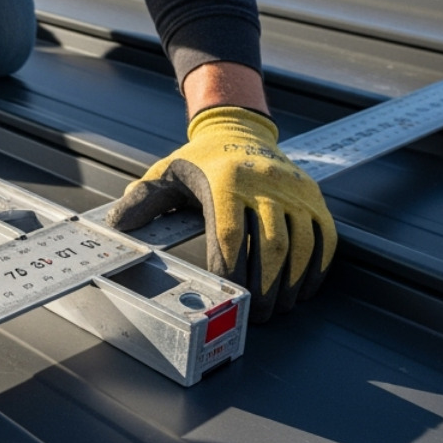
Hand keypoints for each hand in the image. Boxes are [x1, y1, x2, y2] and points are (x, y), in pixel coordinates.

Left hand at [105, 107, 335, 321]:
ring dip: (292, 282)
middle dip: (265, 286)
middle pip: (272, 244)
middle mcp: (265, 184)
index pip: (229, 232)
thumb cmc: (201, 161)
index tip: (228, 293)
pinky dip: (317, 266)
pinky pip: (324, 236)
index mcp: (226, 181)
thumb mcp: (167, 172)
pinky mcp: (313, 196)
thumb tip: (117, 225)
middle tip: (257, 314)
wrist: (239, 129)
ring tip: (279, 307)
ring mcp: (294, 191)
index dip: (230, 267)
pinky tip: (303, 288)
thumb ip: (144, 199)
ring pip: (302, 244)